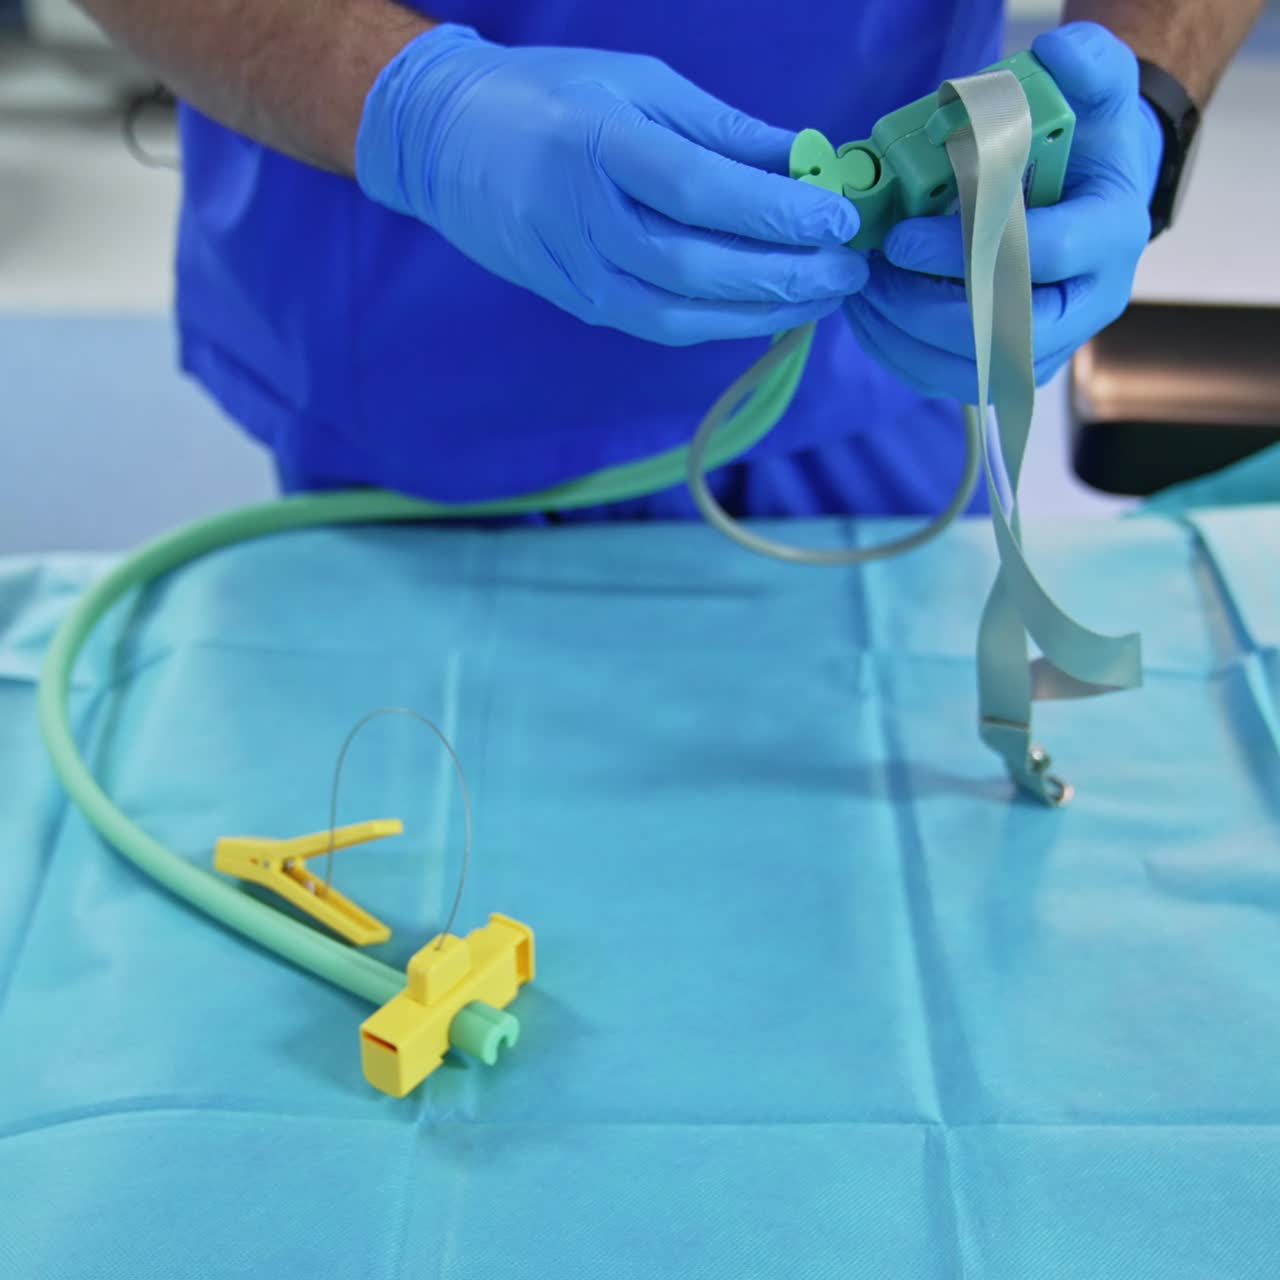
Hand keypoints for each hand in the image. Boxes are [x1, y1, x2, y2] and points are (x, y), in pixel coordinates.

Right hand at [356, 24, 868, 345]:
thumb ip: (722, 129)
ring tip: (825, 297)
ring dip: (762, 312)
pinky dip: (723, 324)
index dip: (774, 212)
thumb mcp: (638, 83)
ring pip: (681, 314)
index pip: (698, 192)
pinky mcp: (580, 304)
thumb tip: (807, 160)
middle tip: (849, 268)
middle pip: (696, 267)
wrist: (449, 145)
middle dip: (783, 274)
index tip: (838, 216)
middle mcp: (582, 219)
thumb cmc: (551, 96)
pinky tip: (770, 310)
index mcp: (596, 145)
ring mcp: (576, 273)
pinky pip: (662, 326)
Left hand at [841, 22, 1163, 400]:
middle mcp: (1089, 303)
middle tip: (870, 273)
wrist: (1093, 194)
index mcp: (1111, 236)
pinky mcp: (1011, 366)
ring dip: (903, 336)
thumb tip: (1053, 56)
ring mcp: (1051, 344)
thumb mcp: (1098, 91)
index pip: (1040, 258)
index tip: (901, 237)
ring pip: (969, 369)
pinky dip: (899, 353)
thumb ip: (1085, 65)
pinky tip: (868, 316)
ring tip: (860, 292)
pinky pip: (948, 379)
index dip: (964, 251)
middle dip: (922, 308)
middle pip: (1000, 331)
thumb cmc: (1086, 143)